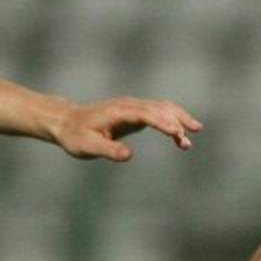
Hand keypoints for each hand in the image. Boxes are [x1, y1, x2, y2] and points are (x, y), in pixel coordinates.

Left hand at [52, 97, 202, 161]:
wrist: (66, 122)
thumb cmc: (75, 136)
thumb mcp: (87, 147)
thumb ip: (109, 150)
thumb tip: (130, 155)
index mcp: (118, 112)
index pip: (146, 114)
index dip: (162, 122)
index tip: (177, 133)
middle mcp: (129, 105)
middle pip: (160, 107)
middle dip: (178, 119)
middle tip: (193, 133)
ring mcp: (133, 107)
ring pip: (163, 107)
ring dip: (179, 118)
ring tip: (194, 132)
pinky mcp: (135, 113)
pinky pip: (159, 113)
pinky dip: (172, 122)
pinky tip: (179, 138)